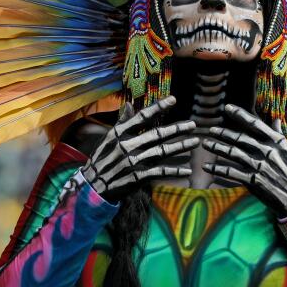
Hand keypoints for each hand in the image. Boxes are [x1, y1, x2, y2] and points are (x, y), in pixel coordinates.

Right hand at [82, 96, 197, 200]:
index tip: (173, 99)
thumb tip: (129, 104)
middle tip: (193, 125)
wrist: (91, 187)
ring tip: (195, 142)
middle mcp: (126, 146)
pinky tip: (187, 170)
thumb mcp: (108, 139)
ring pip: (161, 152)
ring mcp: (132, 162)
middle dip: (177, 129)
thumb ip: (121, 122)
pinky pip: (159, 172)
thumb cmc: (101, 159)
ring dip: (180, 147)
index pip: (142, 117)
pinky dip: (174, 171)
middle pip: (156, 134)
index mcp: (119, 134)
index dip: (158, 107)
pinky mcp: (136, 177)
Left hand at [202, 104, 286, 212]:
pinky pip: (230, 172)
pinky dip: (217, 168)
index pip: (255, 124)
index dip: (240, 114)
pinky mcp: (252, 180)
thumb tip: (276, 119)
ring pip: (232, 153)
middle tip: (211, 129)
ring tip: (206, 143)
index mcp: (275, 142)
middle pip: (240, 138)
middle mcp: (266, 151)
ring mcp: (258, 165)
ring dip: (217, 147)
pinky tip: (206, 166)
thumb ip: (279, 134)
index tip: (227, 107)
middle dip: (223, 133)